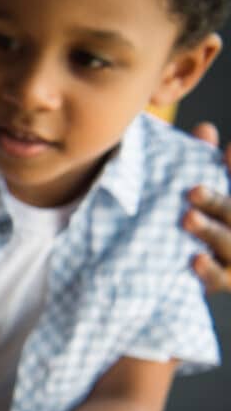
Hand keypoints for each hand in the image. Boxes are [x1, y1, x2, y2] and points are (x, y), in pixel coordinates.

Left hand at [187, 123, 230, 292]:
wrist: (183, 270)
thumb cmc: (196, 220)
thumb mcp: (200, 193)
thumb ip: (202, 161)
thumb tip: (204, 129)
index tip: (227, 152)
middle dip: (217, 202)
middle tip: (194, 191)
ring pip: (227, 242)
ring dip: (210, 230)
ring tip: (188, 218)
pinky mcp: (222, 281)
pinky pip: (218, 277)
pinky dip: (209, 270)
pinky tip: (196, 259)